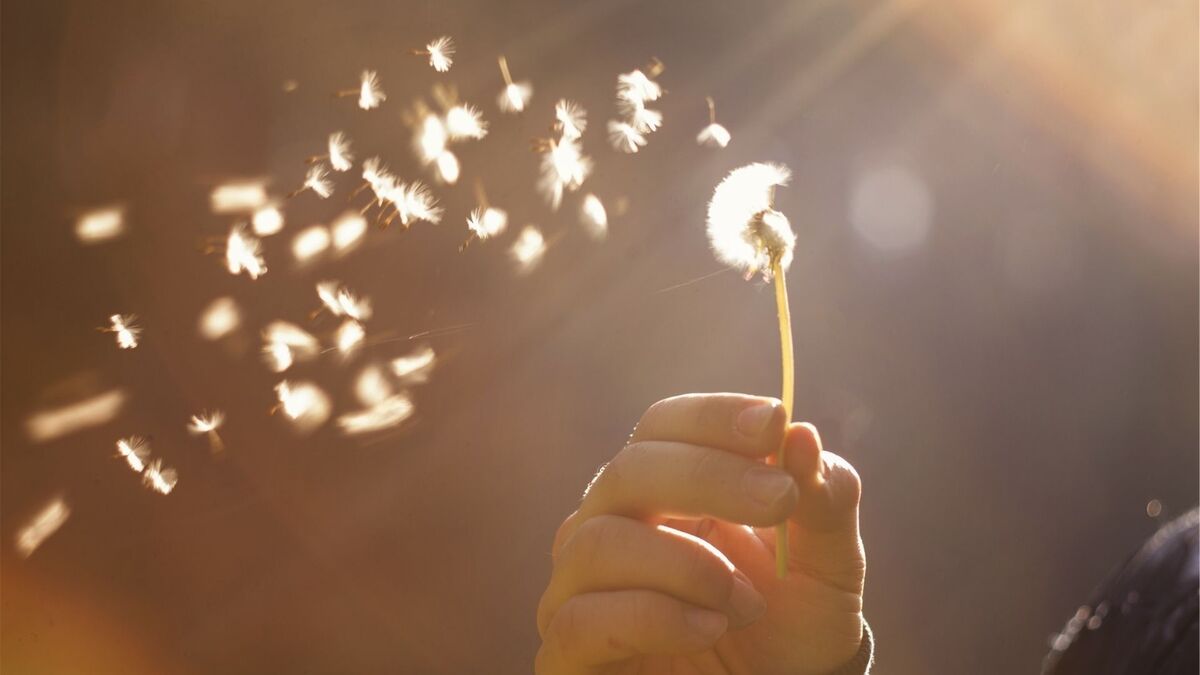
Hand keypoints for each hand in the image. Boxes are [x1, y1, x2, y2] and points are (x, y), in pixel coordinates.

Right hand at [536, 393, 865, 674]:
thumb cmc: (792, 624)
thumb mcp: (829, 563)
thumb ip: (825, 500)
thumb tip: (802, 435)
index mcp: (665, 488)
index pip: (663, 426)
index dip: (711, 418)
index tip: (772, 424)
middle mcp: (610, 524)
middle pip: (628, 470)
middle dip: (708, 477)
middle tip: (778, 501)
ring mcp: (580, 588)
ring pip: (597, 541)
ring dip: (687, 565)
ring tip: (746, 602)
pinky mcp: (568, 654)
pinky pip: (581, 619)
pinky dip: (653, 617)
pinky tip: (706, 629)